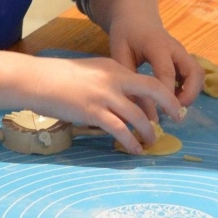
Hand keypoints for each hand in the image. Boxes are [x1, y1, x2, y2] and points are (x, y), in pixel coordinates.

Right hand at [22, 55, 185, 154]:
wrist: (39, 79)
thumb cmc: (62, 78)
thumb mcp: (92, 72)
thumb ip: (110, 83)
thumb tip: (126, 102)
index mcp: (114, 66)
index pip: (146, 81)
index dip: (162, 96)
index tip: (170, 108)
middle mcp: (114, 78)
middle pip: (152, 90)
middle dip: (169, 105)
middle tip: (178, 120)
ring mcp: (105, 95)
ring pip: (138, 115)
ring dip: (148, 132)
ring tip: (151, 143)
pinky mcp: (94, 112)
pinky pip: (120, 130)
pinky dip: (131, 142)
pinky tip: (134, 150)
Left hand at [108, 14, 205, 120]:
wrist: (136, 15)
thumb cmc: (126, 34)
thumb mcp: (119, 53)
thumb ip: (130, 80)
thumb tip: (139, 110)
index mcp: (157, 45)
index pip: (167, 72)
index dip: (167, 94)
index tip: (160, 114)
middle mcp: (176, 48)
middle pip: (194, 72)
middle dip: (189, 95)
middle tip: (174, 112)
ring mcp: (182, 52)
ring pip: (198, 74)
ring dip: (191, 92)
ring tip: (173, 106)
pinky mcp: (184, 57)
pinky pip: (194, 74)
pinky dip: (189, 88)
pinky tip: (172, 97)